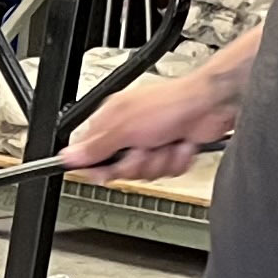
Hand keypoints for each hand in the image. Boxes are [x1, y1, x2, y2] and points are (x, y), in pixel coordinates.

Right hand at [62, 67, 232, 183]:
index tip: (101, 171)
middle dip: (134, 164)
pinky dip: (174, 162)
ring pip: (143, 172)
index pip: (89, 150)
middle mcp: (129, 131)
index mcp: (111, 119)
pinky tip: (177, 145)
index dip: (95, 165)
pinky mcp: (170, 151)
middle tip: (141, 151)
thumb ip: (96, 146)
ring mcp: (151, 142)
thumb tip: (69, 156)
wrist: (209, 106)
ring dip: (157, 162)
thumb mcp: (125, 127)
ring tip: (164, 144)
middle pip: (118, 168)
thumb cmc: (170, 104)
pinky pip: (165, 172)